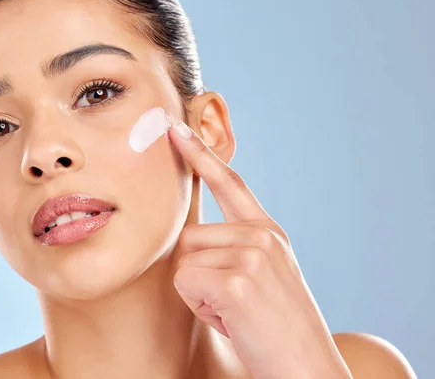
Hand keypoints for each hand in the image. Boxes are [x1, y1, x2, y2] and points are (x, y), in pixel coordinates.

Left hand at [167, 121, 351, 378]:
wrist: (306, 367)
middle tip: (231, 302)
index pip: (230, 183)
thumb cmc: (275, 327)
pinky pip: (185, 282)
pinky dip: (200, 306)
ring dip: (199, 292)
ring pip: (184, 260)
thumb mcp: (262, 275)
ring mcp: (251, 254)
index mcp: (268, 231)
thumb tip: (189, 238)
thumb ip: (235, 246)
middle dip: (197, 273)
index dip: (201, 154)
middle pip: (188, 237)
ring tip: (234, 311)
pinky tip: (232, 319)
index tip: (176, 127)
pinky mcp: (236, 280)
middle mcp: (261, 235)